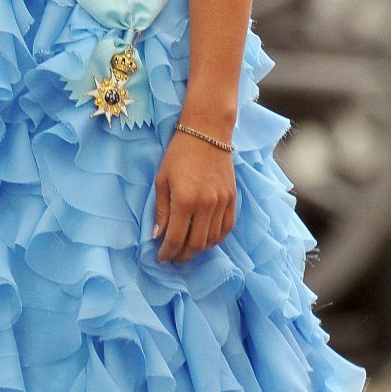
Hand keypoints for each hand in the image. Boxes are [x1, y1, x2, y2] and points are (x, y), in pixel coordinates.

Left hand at [151, 128, 236, 262]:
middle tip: (174, 258)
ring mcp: (222, 203)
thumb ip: (160, 210)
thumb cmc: (179, 154)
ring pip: (212, 239)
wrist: (207, 133)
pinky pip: (227, 228)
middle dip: (183, 256)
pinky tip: (206, 240)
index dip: (167, 252)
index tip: (161, 258)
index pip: (175, 238)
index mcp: (184, 200)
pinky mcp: (232, 199)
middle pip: (196, 244)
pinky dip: (216, 239)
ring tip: (188, 250)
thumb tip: (158, 236)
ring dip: (199, 250)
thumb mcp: (162, 180)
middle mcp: (206, 205)